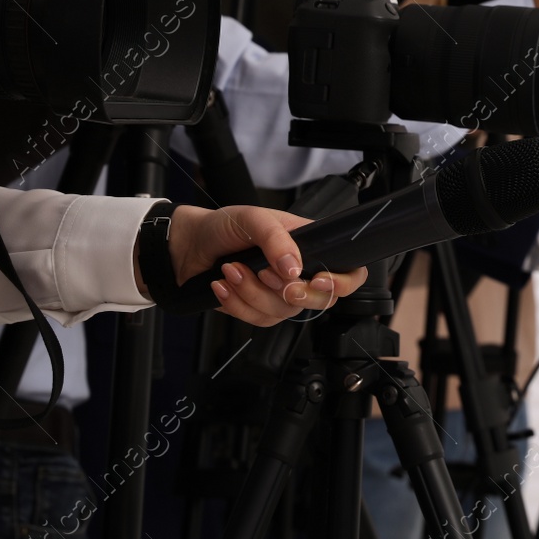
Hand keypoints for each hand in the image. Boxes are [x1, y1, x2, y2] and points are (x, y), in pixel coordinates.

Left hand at [145, 204, 367, 325]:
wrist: (190, 245)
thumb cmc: (224, 225)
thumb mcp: (253, 218)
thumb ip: (277, 240)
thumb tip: (294, 268)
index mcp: (310, 246)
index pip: (349, 271)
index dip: (342, 283)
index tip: (318, 280)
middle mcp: (300, 272)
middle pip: (319, 300)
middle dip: (291, 292)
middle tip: (267, 275)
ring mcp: (280, 293)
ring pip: (284, 312)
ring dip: (252, 292)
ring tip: (231, 270)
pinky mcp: (258, 308)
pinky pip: (259, 320)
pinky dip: (237, 304)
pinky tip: (223, 285)